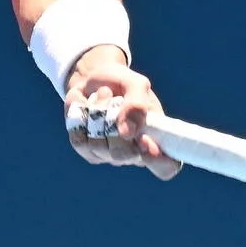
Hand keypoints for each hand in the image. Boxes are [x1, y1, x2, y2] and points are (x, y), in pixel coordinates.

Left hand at [64, 48, 180, 179]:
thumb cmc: (122, 84)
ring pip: (97, 145)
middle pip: (123, 154)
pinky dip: (81, 115)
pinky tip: (87, 105)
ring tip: (104, 95)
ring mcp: (109, 155)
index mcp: (156, 139)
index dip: (158, 161)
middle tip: (116, 100)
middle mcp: (134, 154)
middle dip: (114, 123)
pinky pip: (79, 139)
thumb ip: (137, 104)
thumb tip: (128, 132)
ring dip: (97, 112)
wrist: (94, 79)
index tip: (146, 140)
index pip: (166, 167)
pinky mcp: (87, 151)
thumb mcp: (136, 84)